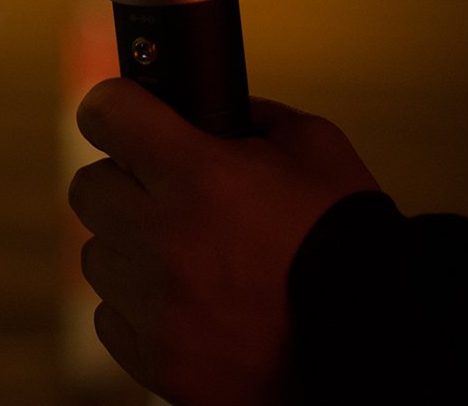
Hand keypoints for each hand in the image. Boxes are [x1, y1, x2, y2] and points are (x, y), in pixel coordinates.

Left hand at [69, 78, 378, 405]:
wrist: (379, 342)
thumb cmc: (349, 241)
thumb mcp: (314, 148)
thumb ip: (253, 117)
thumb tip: (208, 109)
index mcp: (198, 177)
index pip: (106, 113)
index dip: (115, 108)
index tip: (122, 114)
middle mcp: (164, 239)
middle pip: (88, 187)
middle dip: (122, 182)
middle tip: (162, 192)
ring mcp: (156, 306)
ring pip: (96, 254)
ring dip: (130, 248)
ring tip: (185, 256)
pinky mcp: (157, 360)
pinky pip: (110, 316)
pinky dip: (138, 307)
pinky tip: (184, 302)